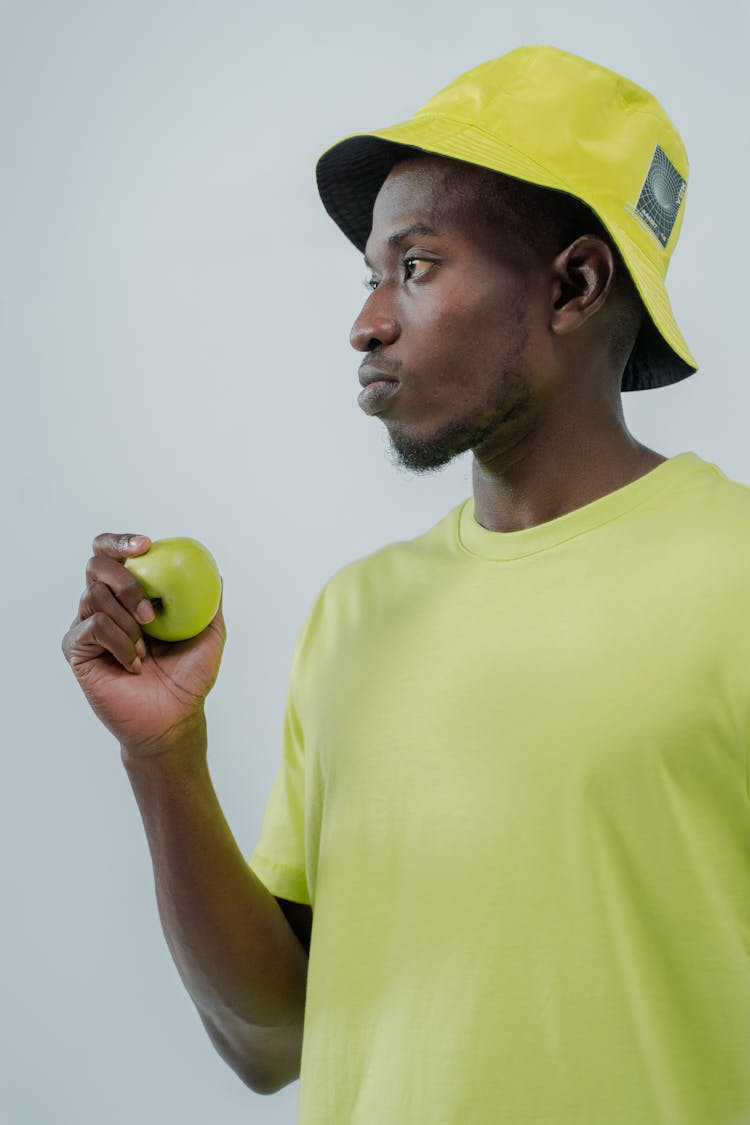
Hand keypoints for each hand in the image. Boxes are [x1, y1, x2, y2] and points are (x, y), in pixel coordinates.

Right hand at [62, 533, 225, 757]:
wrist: (172, 718)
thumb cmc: (189, 678)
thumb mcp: (209, 634)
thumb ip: (209, 600)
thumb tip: (213, 568)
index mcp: (131, 595)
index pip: (113, 553)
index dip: (122, 541)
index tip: (147, 546)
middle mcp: (105, 604)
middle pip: (96, 564)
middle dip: (126, 581)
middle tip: (150, 612)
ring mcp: (87, 625)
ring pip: (94, 596)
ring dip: (128, 622)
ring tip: (146, 650)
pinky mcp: (77, 649)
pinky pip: (93, 626)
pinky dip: (119, 642)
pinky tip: (134, 663)